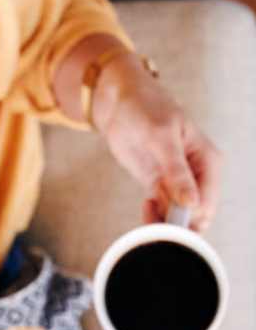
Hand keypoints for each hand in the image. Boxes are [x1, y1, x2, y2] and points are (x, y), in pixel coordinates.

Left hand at [93, 54, 221, 231]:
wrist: (120, 103)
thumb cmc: (145, 110)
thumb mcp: (161, 138)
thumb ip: (176, 171)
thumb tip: (192, 203)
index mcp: (208, 160)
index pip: (208, 202)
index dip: (191, 219)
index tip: (168, 225)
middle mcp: (198, 174)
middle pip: (196, 214)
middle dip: (177, 224)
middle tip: (155, 223)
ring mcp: (178, 182)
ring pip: (178, 216)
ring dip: (163, 222)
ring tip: (147, 209)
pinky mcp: (158, 185)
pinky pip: (161, 210)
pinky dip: (153, 216)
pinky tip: (144, 206)